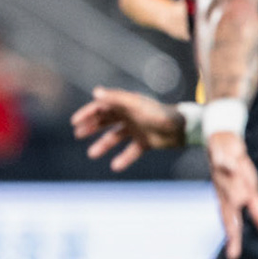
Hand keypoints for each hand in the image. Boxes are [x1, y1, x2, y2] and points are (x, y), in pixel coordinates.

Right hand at [71, 87, 187, 170]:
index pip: (102, 107)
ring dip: (103, 144)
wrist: (182, 129)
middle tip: (78, 134)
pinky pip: (131, 151)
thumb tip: (96, 92)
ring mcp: (138, 129)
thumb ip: (117, 99)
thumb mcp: (136, 106)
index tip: (75, 122)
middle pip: (106, 121)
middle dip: (91, 127)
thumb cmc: (159, 114)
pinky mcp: (146, 142)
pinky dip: (123, 158)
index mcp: (126, 105)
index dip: (87, 113)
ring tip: (92, 154)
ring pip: (116, 137)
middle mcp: (130, 116)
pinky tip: (115, 166)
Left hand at [206, 131, 257, 258]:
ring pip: (228, 185)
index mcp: (230, 201)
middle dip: (232, 222)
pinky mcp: (223, 155)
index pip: (232, 223)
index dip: (233, 239)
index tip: (234, 257)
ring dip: (234, 193)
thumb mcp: (248, 192)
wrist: (218, 141)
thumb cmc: (234, 171)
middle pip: (229, 208)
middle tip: (235, 235)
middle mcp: (224, 190)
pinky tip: (230, 166)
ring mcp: (222, 173)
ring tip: (243, 201)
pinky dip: (225, 163)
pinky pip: (223, 159)